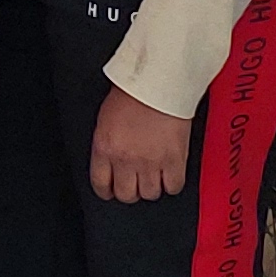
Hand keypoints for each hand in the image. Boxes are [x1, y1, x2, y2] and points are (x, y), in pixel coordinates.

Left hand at [89, 86, 193, 202]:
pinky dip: (172, 184)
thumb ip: (107, 144)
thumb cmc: (132, 93)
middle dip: (130, 191)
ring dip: (152, 187)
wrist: (158, 82)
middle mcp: (125, 159)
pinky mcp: (175, 160)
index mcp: (104, 148)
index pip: (100, 184)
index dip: (107, 191)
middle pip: (126, 194)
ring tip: (154, 176)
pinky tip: (170, 174)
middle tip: (135, 182)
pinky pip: (173, 186)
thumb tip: (110, 161)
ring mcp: (151, 162)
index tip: (112, 190)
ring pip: (150, 194)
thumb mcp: (106, 119)